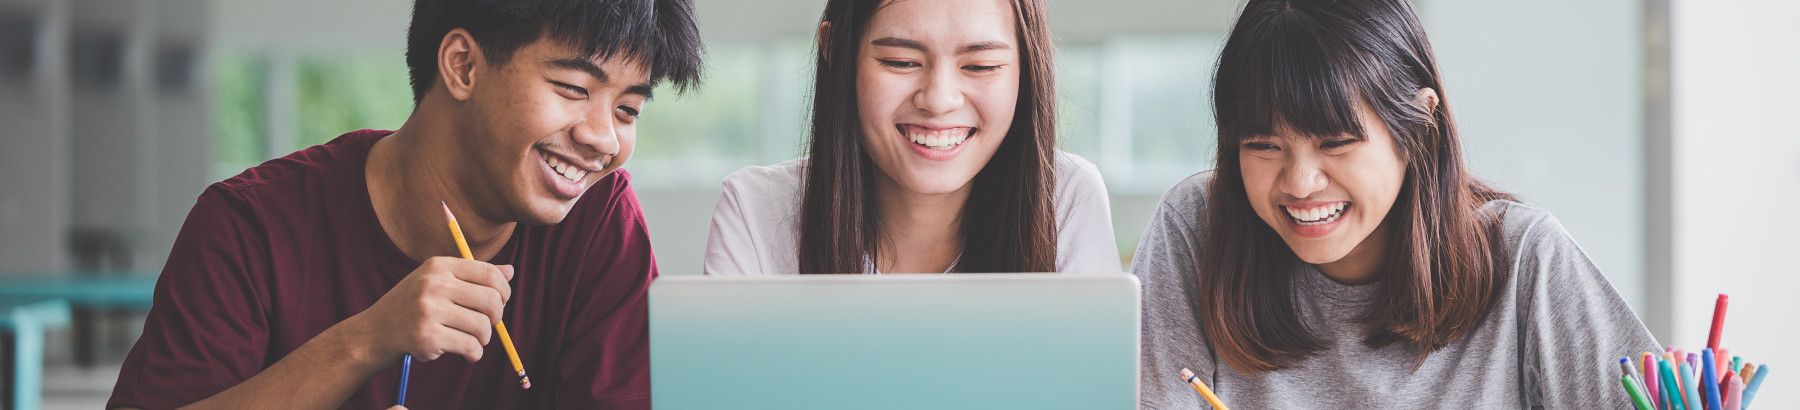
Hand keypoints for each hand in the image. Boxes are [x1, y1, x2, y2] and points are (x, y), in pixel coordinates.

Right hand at [345, 256, 513, 362]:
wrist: (375, 332)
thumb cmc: (413, 305)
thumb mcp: (438, 281)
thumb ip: (472, 275)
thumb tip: (510, 271)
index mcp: (438, 266)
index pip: (489, 273)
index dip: (504, 290)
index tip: (500, 302)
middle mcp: (433, 284)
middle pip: (491, 300)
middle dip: (497, 317)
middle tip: (488, 325)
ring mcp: (428, 311)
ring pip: (482, 326)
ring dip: (484, 339)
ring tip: (472, 340)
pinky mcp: (427, 337)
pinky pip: (470, 346)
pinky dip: (474, 353)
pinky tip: (466, 353)